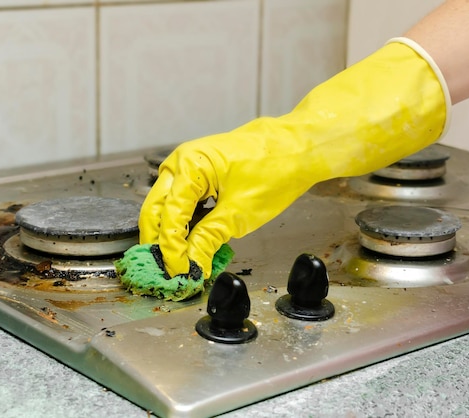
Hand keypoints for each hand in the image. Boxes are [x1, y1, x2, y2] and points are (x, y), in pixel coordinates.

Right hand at [139, 38, 449, 278]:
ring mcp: (198, 160)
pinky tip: (198, 237)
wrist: (310, 140)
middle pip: (158, 208)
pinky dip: (189, 219)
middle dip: (162, 242)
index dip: (168, 252)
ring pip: (170, 203)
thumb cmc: (283, 165)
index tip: (175, 275)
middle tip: (170, 271)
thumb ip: (212, 238)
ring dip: (174, 232)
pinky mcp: (212, 163)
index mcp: (191, 167)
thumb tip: (193, 261)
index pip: (164, 219)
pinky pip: (188, 196)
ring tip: (184, 259)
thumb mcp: (246, 212)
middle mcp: (188, 160)